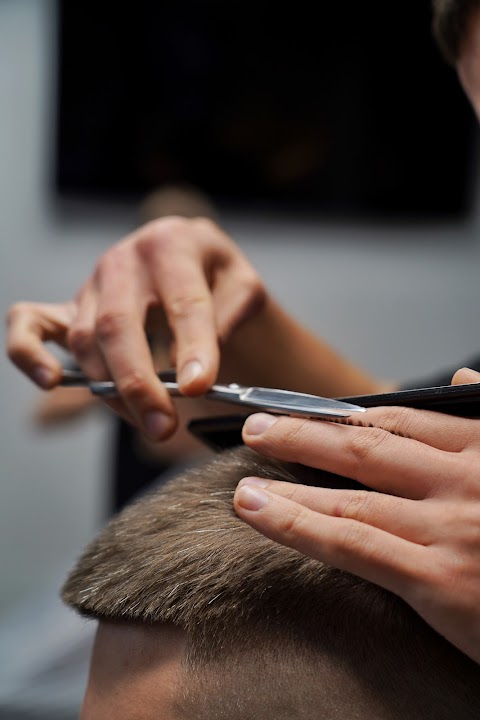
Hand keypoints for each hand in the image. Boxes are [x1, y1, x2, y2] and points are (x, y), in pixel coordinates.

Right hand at [6, 217, 264, 438]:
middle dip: (140, 383)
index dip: (193, 347)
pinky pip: (28, 324)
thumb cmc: (217, 278)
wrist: (189, 261)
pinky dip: (28, 353)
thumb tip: (196, 366)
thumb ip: (231, 315)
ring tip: (148, 425)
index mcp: (173, 244)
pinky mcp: (68, 306)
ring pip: (87, 340)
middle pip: (120, 325)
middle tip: (164, 426)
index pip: (183, 302)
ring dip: (111, 390)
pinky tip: (50, 381)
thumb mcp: (243, 285)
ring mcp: (92, 284)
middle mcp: (124, 260)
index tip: (198, 386)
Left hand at [234, 368, 479, 662]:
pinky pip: (349, 542)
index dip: (341, 413)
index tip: (302, 409)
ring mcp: (450, 527)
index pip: (400, 419)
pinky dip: (294, 523)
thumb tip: (464, 378)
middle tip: (257, 427)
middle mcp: (464, 479)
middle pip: (364, 444)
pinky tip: (256, 509)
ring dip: (287, 474)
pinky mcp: (439, 579)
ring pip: (348, 491)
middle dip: (302, 431)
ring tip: (245, 468)